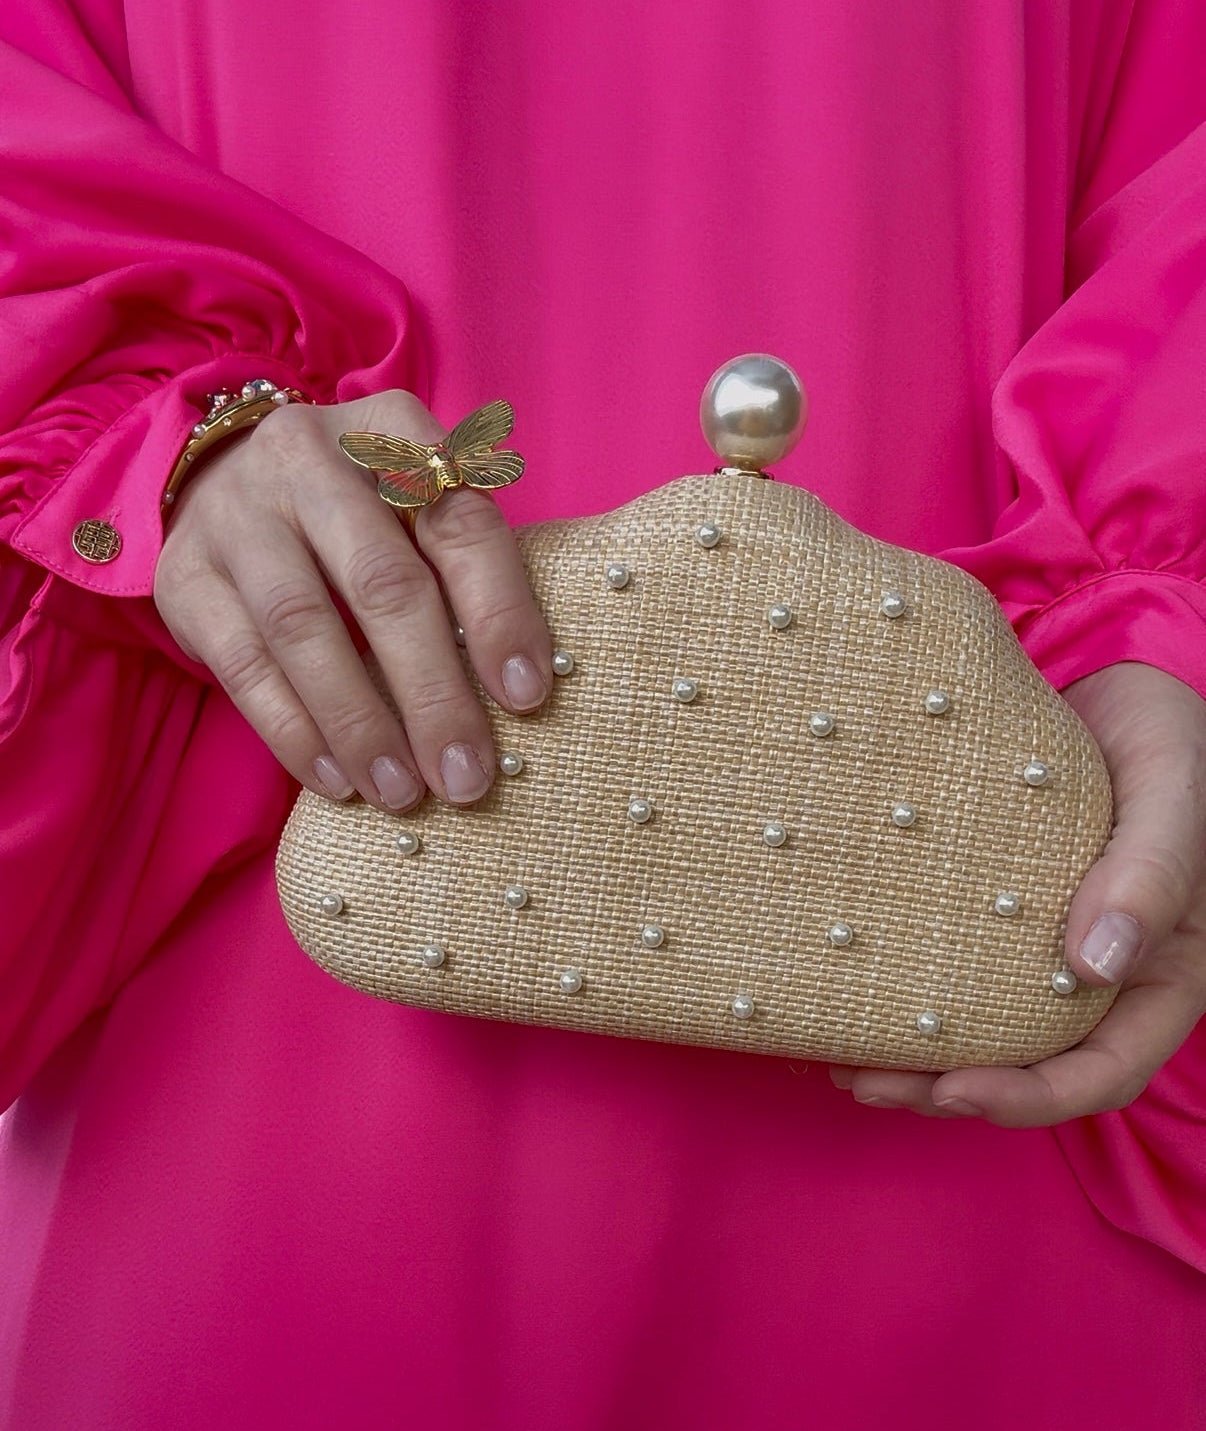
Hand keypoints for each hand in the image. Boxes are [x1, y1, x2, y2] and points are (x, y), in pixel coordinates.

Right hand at [153, 389, 552, 810]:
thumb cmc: (359, 512)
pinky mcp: (188, 575)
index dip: (500, 613)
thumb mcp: (416, 508)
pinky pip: (244, 666)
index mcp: (393, 432)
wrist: (224, 481)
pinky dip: (295, 731)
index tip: (527, 697)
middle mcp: (309, 459)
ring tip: (403, 792)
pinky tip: (338, 779)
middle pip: (383, 584)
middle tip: (467, 776)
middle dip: (433, 693)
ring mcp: (239, 514)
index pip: (460, 524)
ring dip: (361, 724)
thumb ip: (464, 571)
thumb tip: (519, 692)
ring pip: (306, 629)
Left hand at [827, 661, 1205, 1126]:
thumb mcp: (1173, 791)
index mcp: (1162, 970)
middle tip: (866, 1081)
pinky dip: (908, 987)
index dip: (1032, 1097)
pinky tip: (852, 988)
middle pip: (1029, 1065)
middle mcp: (1102, 973)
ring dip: (917, 1054)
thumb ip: (1151, 871)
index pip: (1104, 1069)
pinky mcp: (996, 910)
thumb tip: (1094, 963)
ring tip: (843, 1058)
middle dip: (948, 1088)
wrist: (1115, 679)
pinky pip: (955, 964)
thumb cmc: (1166, 733)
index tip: (955, 1091)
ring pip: (984, 1026)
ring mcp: (1045, 944)